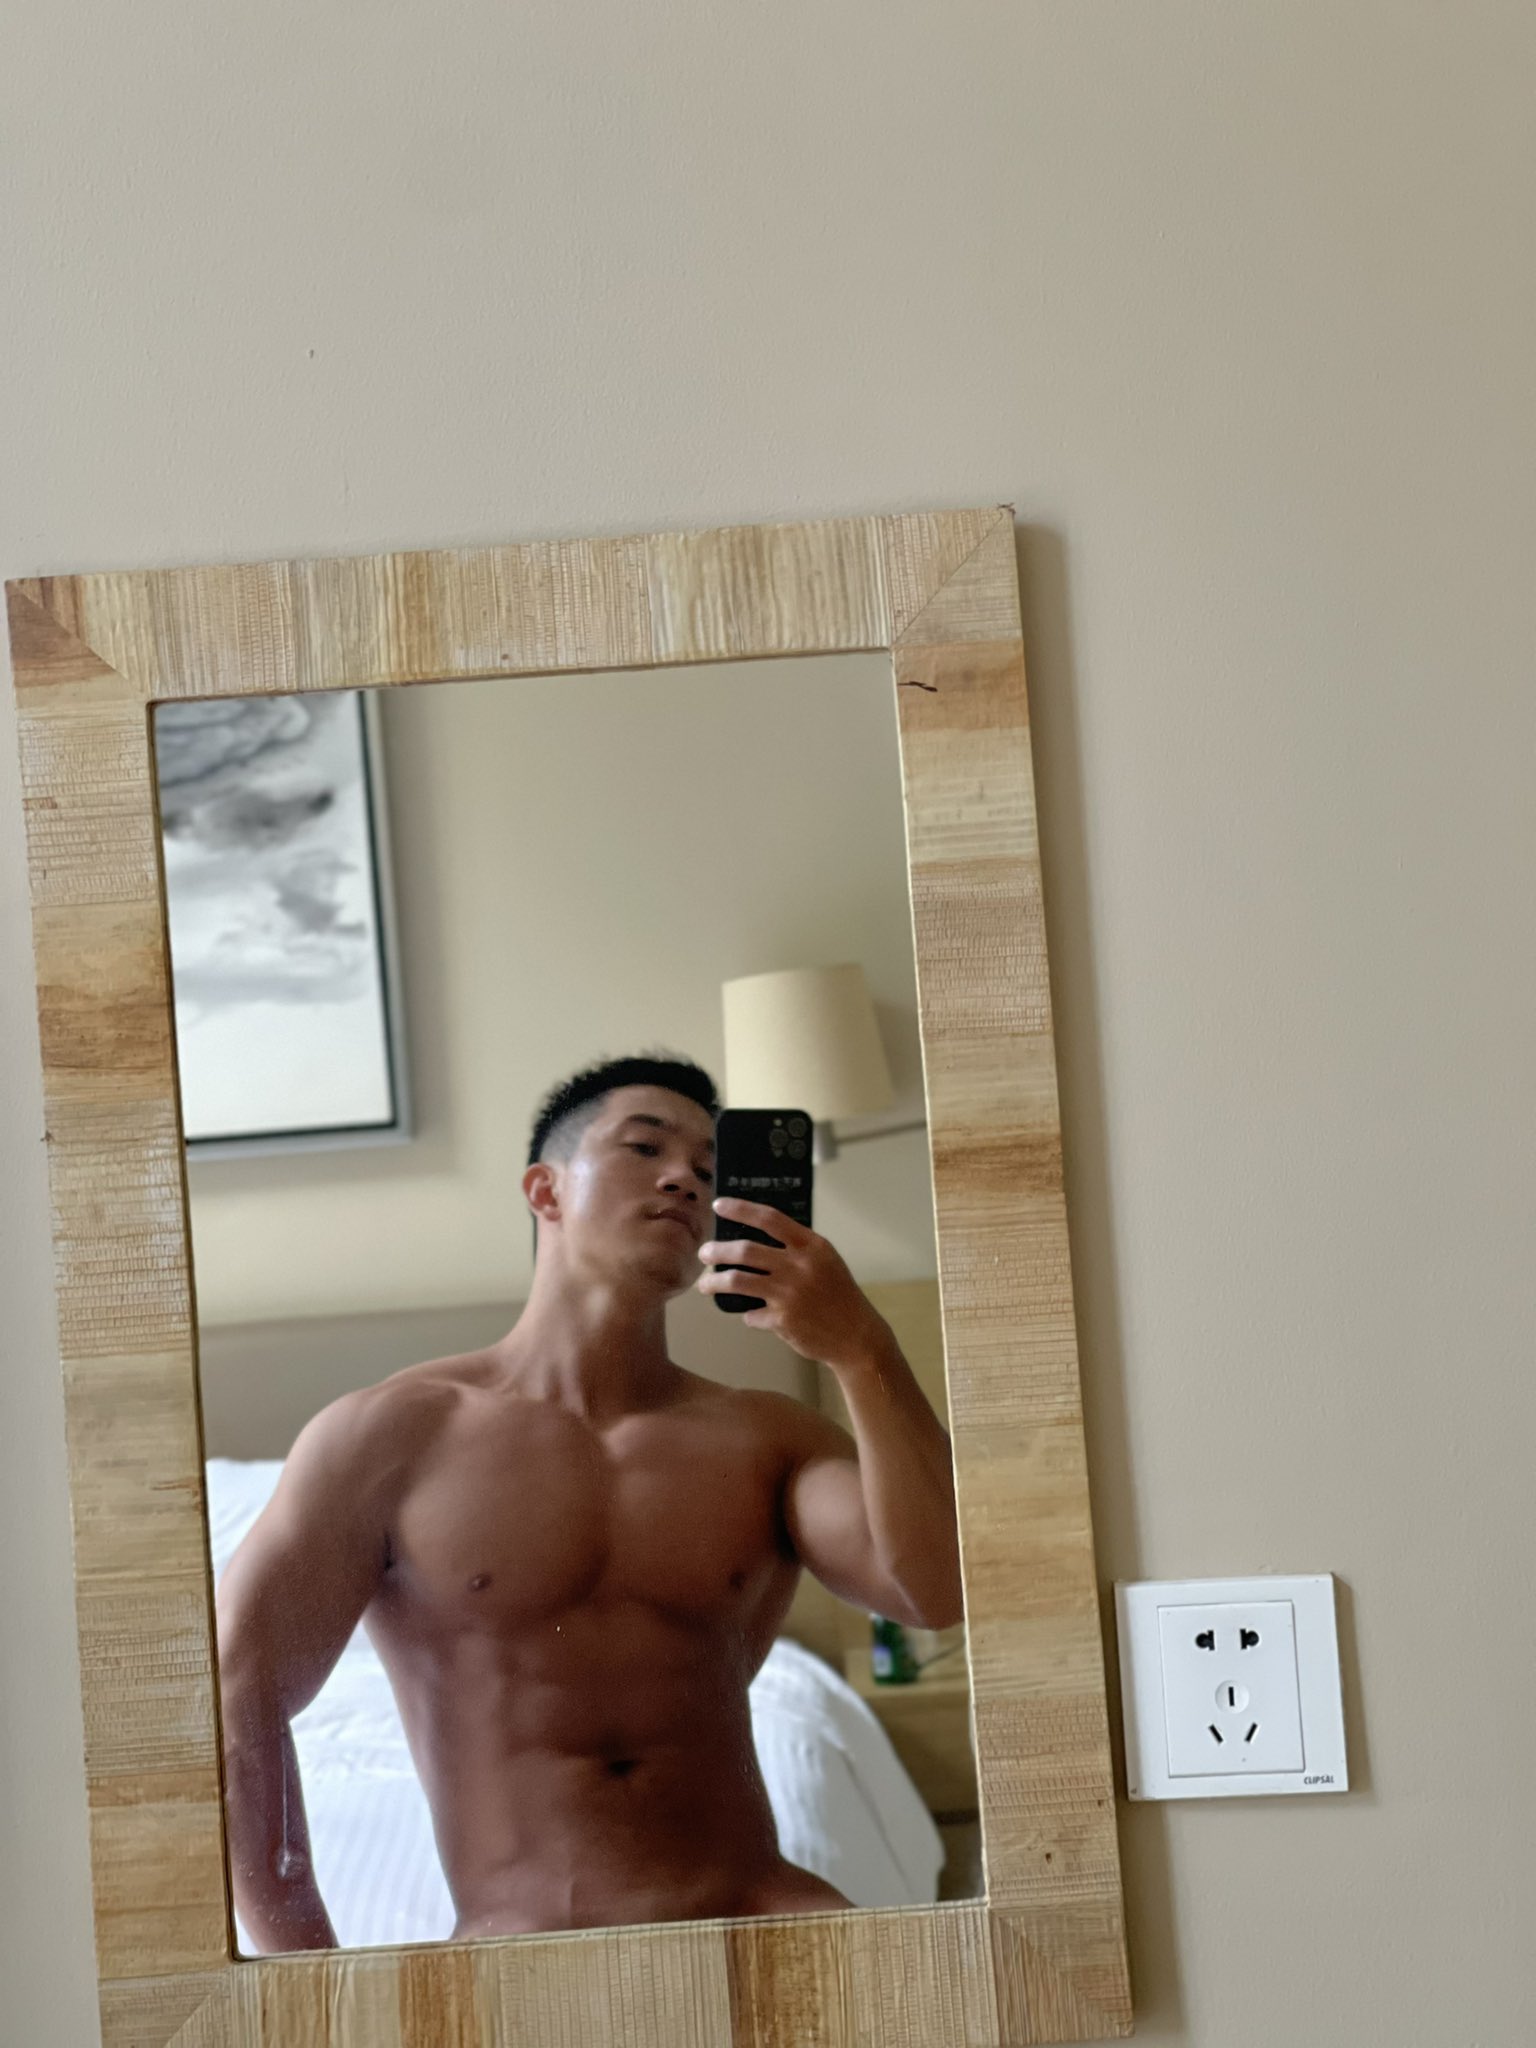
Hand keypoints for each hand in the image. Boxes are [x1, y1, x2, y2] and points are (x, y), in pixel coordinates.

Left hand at [696, 1196, 893, 1372]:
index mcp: (812, 1246)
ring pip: (737, 1281)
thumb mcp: (825, 1261)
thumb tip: (754, 1241)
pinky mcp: (781, 1320)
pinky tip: (751, 1316)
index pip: (770, 1218)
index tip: (719, 1205)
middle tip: (704, 1253)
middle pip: (745, 1250)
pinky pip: (751, 1314)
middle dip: (717, 1250)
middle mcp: (799, 1266)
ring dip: (714, 1282)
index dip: (740, 1209)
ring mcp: (788, 1294)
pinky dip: (748, 1315)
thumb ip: (797, 1249)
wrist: (857, 1336)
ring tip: (704, 1285)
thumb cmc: (839, 1296)